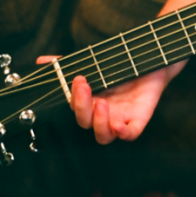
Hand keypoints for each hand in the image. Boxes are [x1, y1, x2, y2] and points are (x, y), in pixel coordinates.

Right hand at [36, 56, 186, 143]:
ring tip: (102, 104)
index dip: (73, 97)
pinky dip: (123, 133)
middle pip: (84, 122)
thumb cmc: (122, 65)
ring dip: (98, 123)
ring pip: (103, 136)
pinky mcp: (138, 120)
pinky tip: (119, 125)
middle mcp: (102, 114)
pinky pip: (129, 135)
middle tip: (84, 85)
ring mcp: (120, 119)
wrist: (154, 61)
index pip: (74, 107)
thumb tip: (42, 60)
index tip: (77, 79)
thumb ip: (69, 63)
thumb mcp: (96, 61)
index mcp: (90, 102)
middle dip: (81, 106)